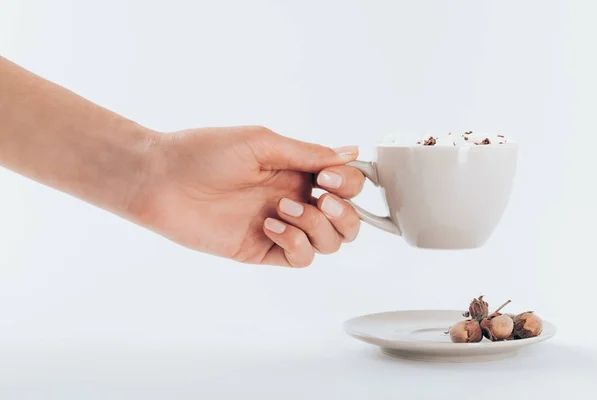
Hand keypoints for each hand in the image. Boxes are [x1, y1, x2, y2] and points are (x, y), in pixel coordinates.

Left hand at [132, 126, 364, 266]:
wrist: (161, 180)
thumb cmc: (204, 153)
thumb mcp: (261, 143)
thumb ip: (307, 154)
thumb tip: (351, 153)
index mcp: (296, 171)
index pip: (345, 183)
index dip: (348, 183)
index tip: (328, 176)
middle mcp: (294, 199)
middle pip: (346, 220)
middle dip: (345, 213)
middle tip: (322, 198)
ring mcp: (280, 227)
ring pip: (329, 243)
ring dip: (317, 226)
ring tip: (284, 209)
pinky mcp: (261, 249)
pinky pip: (300, 258)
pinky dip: (295, 243)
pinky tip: (270, 226)